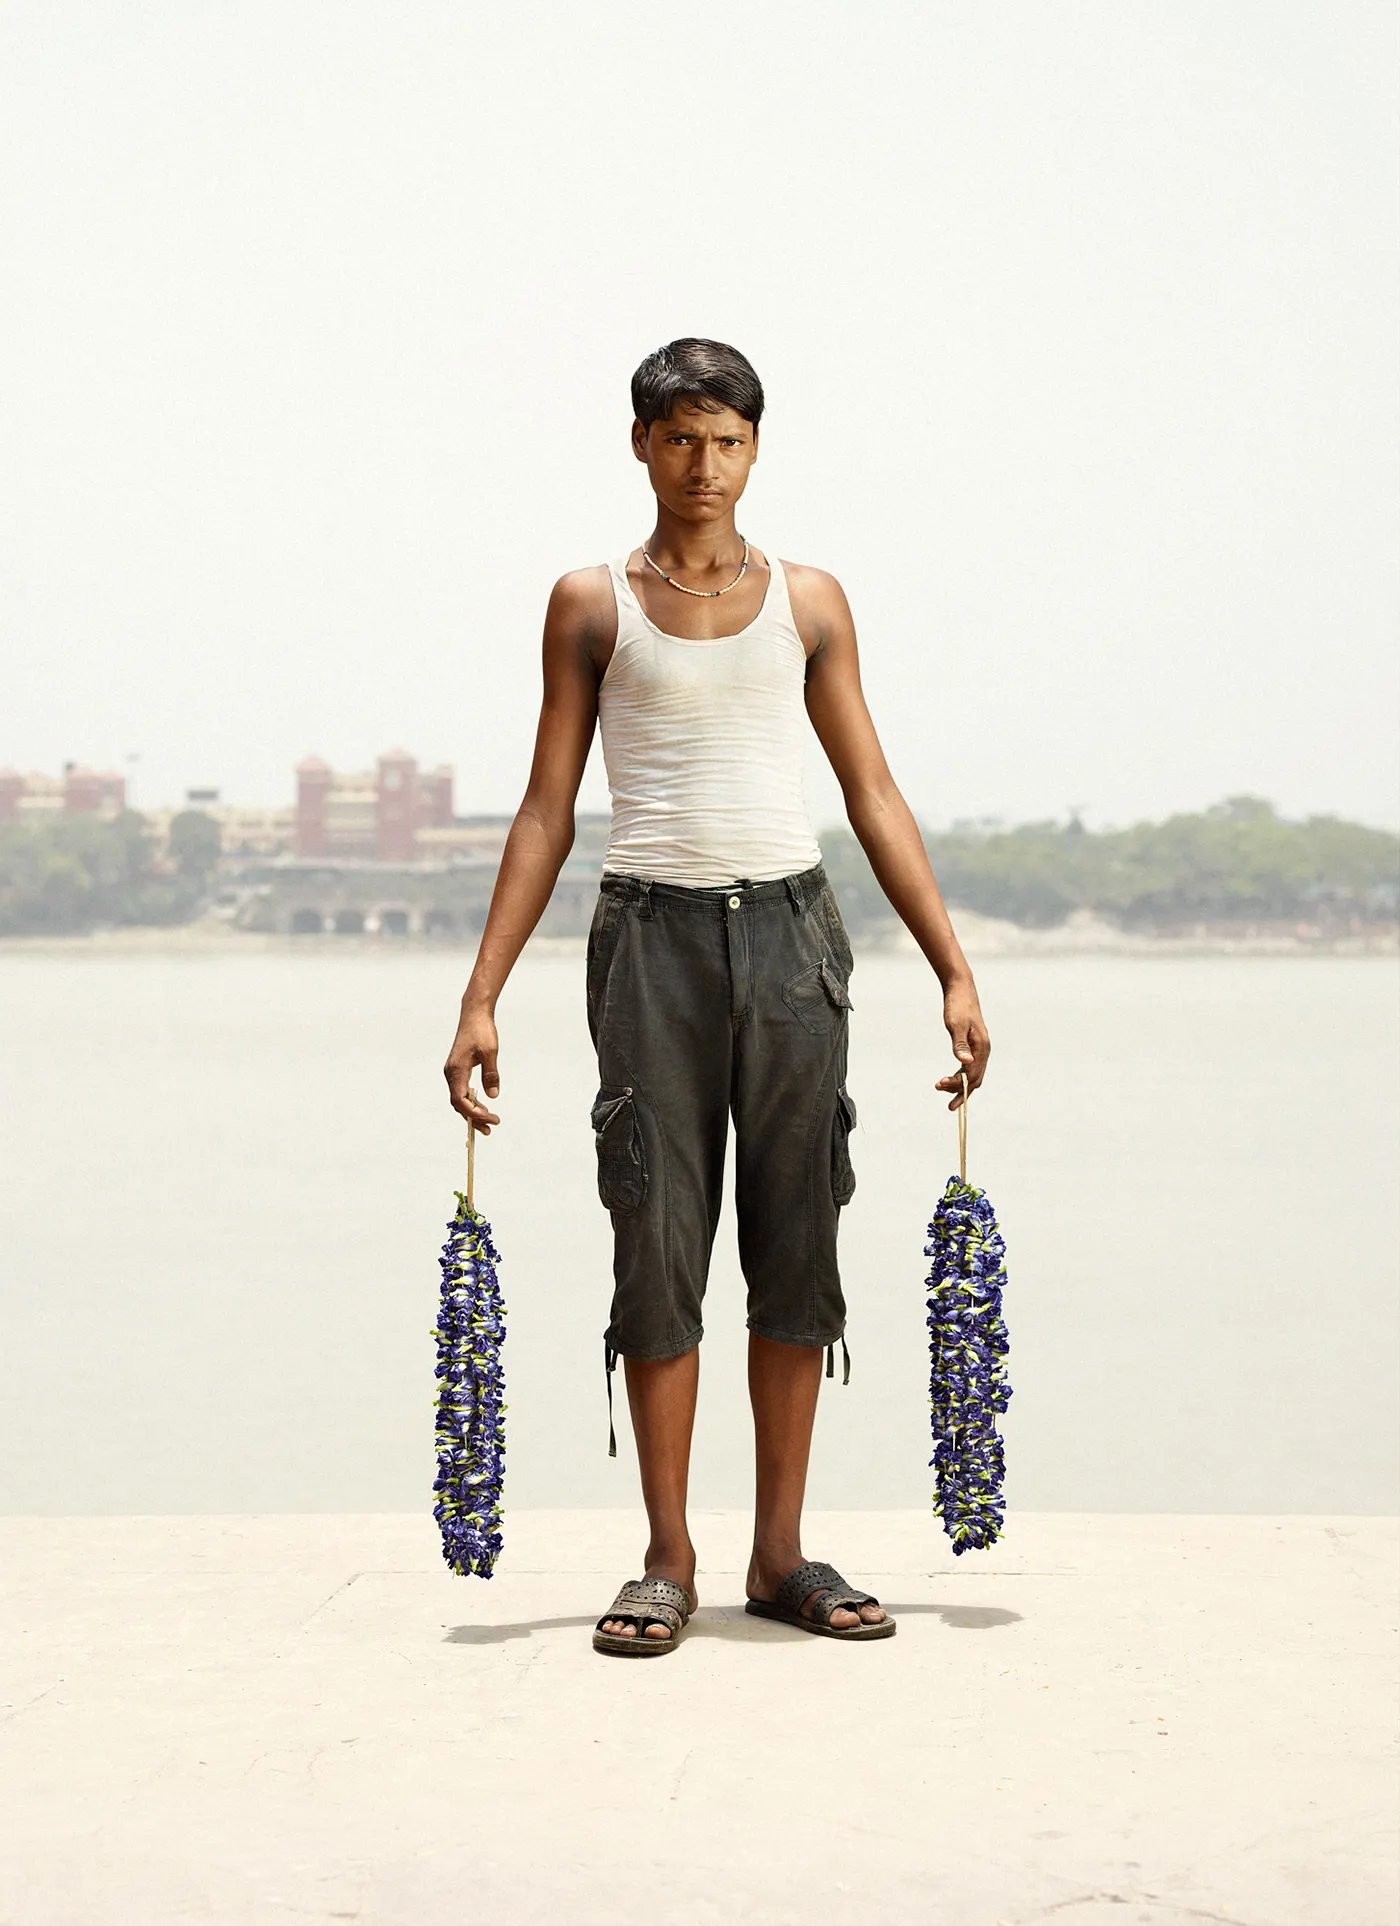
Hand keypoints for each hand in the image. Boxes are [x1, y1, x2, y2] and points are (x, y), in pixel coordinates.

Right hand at [444, 1005, 502, 1133]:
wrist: (474, 1014)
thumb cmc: (482, 1031)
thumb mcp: (490, 1052)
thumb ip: (491, 1074)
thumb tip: (493, 1096)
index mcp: (456, 1070)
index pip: (460, 1100)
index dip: (473, 1113)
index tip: (490, 1118)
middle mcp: (451, 1073)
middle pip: (459, 1103)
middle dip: (474, 1118)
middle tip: (491, 1128)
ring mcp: (453, 1072)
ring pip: (460, 1099)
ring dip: (473, 1111)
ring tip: (489, 1122)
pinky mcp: (457, 1069)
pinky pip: (461, 1091)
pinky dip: (471, 1101)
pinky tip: (482, 1107)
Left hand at [936, 978, 989, 1109]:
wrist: (961, 990)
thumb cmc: (957, 1006)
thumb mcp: (955, 1025)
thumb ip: (959, 1044)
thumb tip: (963, 1063)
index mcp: (982, 1047)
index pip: (972, 1074)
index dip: (958, 1085)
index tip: (940, 1086)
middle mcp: (984, 1050)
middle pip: (975, 1079)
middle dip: (961, 1092)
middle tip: (948, 1105)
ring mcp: (980, 1049)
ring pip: (973, 1075)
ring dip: (960, 1086)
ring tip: (943, 1091)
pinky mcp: (974, 1046)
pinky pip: (970, 1067)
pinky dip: (961, 1077)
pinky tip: (951, 1080)